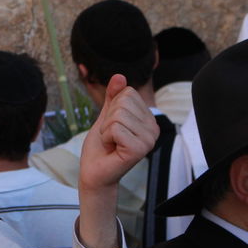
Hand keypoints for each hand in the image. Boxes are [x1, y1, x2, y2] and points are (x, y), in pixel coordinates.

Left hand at [76, 75, 159, 247]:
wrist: (94, 172)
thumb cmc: (101, 146)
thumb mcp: (106, 116)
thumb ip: (113, 97)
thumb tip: (119, 76)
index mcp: (148, 119)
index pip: (128, 92)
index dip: (112, 108)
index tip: (112, 127)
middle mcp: (153, 129)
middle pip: (123, 102)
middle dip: (108, 119)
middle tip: (110, 137)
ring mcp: (148, 140)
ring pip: (118, 115)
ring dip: (106, 129)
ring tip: (111, 143)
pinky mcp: (139, 149)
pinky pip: (115, 128)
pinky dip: (106, 137)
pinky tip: (112, 149)